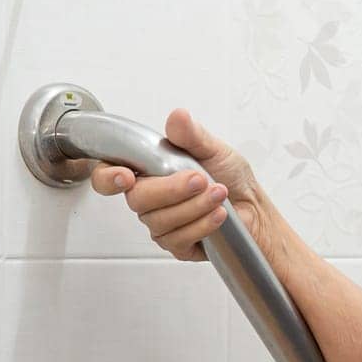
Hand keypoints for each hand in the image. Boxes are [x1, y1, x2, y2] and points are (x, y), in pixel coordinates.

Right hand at [89, 109, 269, 261]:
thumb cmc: (230, 177)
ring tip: (219, 194)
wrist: (253, 207)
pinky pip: (178, 239)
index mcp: (149, 170)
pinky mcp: (176, 244)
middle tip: (200, 179)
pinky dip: (202, 224)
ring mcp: (161, 222)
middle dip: (171, 189)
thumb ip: (192, 136)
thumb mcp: (214, 149)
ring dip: (194, 206)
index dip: (108, 177)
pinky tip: (219, 215)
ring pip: (160, 221)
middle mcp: (150, 197)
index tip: (126, 176)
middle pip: (137, 199)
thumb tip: (178, 117)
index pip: (110, 174)